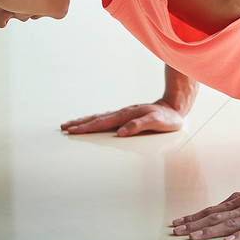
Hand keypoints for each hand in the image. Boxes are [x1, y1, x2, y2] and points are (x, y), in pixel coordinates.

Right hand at [60, 100, 183, 136]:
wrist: (175, 107)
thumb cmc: (168, 118)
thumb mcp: (157, 122)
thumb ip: (140, 126)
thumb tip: (121, 132)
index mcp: (127, 116)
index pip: (103, 123)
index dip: (87, 127)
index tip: (73, 130)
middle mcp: (123, 113)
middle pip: (97, 118)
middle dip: (80, 123)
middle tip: (64, 127)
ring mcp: (124, 114)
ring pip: (100, 117)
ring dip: (85, 121)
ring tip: (71, 124)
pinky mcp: (127, 116)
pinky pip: (107, 118)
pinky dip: (96, 120)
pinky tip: (92, 122)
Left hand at [172, 187, 239, 239]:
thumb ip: (239, 203)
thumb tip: (220, 207)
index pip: (213, 209)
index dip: (195, 216)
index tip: (178, 222)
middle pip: (216, 216)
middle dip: (194, 223)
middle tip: (176, 230)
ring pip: (229, 224)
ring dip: (210, 230)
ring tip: (193, 237)